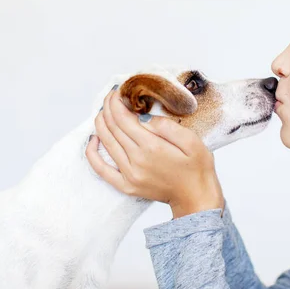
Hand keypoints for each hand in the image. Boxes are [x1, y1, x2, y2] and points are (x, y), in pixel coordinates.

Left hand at [85, 88, 223, 218]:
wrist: (196, 197)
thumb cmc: (197, 168)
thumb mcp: (193, 141)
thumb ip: (168, 127)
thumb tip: (145, 117)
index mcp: (152, 147)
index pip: (123, 118)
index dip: (116, 102)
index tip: (117, 91)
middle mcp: (136, 161)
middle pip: (112, 128)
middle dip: (108, 108)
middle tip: (111, 97)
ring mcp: (129, 175)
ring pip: (106, 143)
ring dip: (101, 123)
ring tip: (104, 111)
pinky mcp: (126, 186)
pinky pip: (101, 170)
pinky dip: (92, 154)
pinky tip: (92, 140)